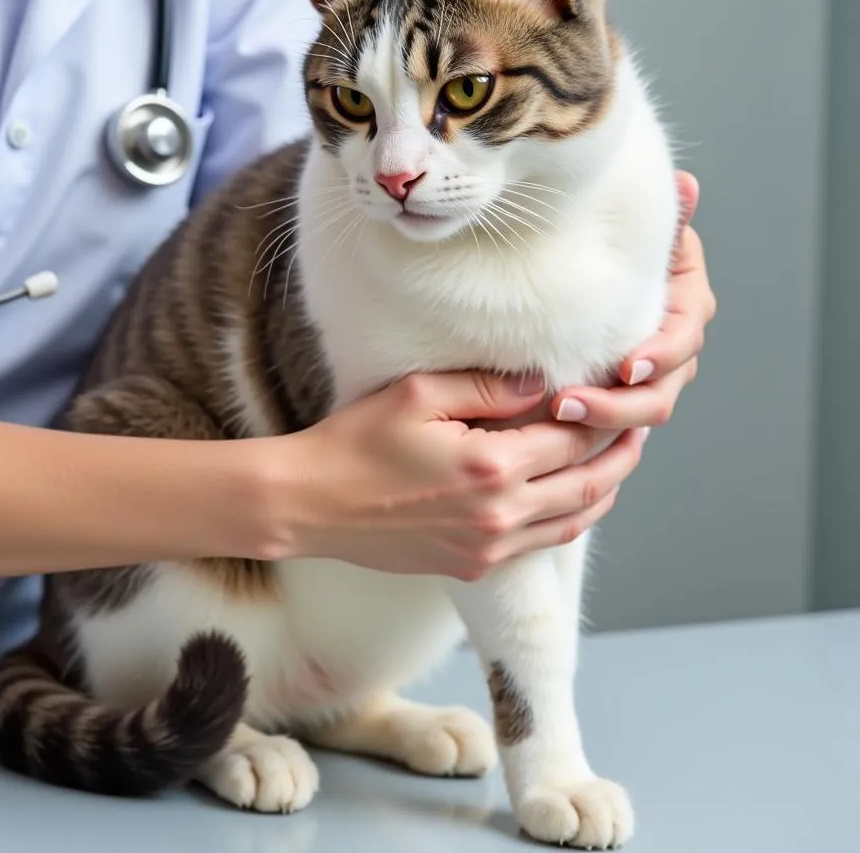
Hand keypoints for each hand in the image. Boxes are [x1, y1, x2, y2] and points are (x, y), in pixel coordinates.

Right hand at [280, 371, 648, 580]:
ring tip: (617, 462)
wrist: (310, 505)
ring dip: (603, 491)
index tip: (615, 392)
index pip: (572, 439)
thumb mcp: (419, 396)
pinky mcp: (470, 568)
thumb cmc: (356, 444)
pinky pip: (540, 546)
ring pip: (572, 522)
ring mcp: (487, 549)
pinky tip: (569, 498)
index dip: (600, 415)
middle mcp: (500, 516)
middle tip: (639, 428)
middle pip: (588, 485)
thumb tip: (543, 383)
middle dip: (620, 455)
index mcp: (491, 468)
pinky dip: (568, 520)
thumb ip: (488, 388)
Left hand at [551, 170, 715, 428]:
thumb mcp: (623, 233)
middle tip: (570, 403)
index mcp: (682, 297)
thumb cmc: (598, 245)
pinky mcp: (624, 395)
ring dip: (605, 420)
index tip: (628, 366)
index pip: (686, 333)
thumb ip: (658, 219)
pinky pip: (620, 426)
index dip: (662, 354)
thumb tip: (684, 184)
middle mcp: (673, 338)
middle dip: (623, 402)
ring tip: (560, 413)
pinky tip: (567, 440)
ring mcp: (652, 373)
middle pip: (666, 386)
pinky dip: (598, 435)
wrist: (564, 275)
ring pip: (644, 412)